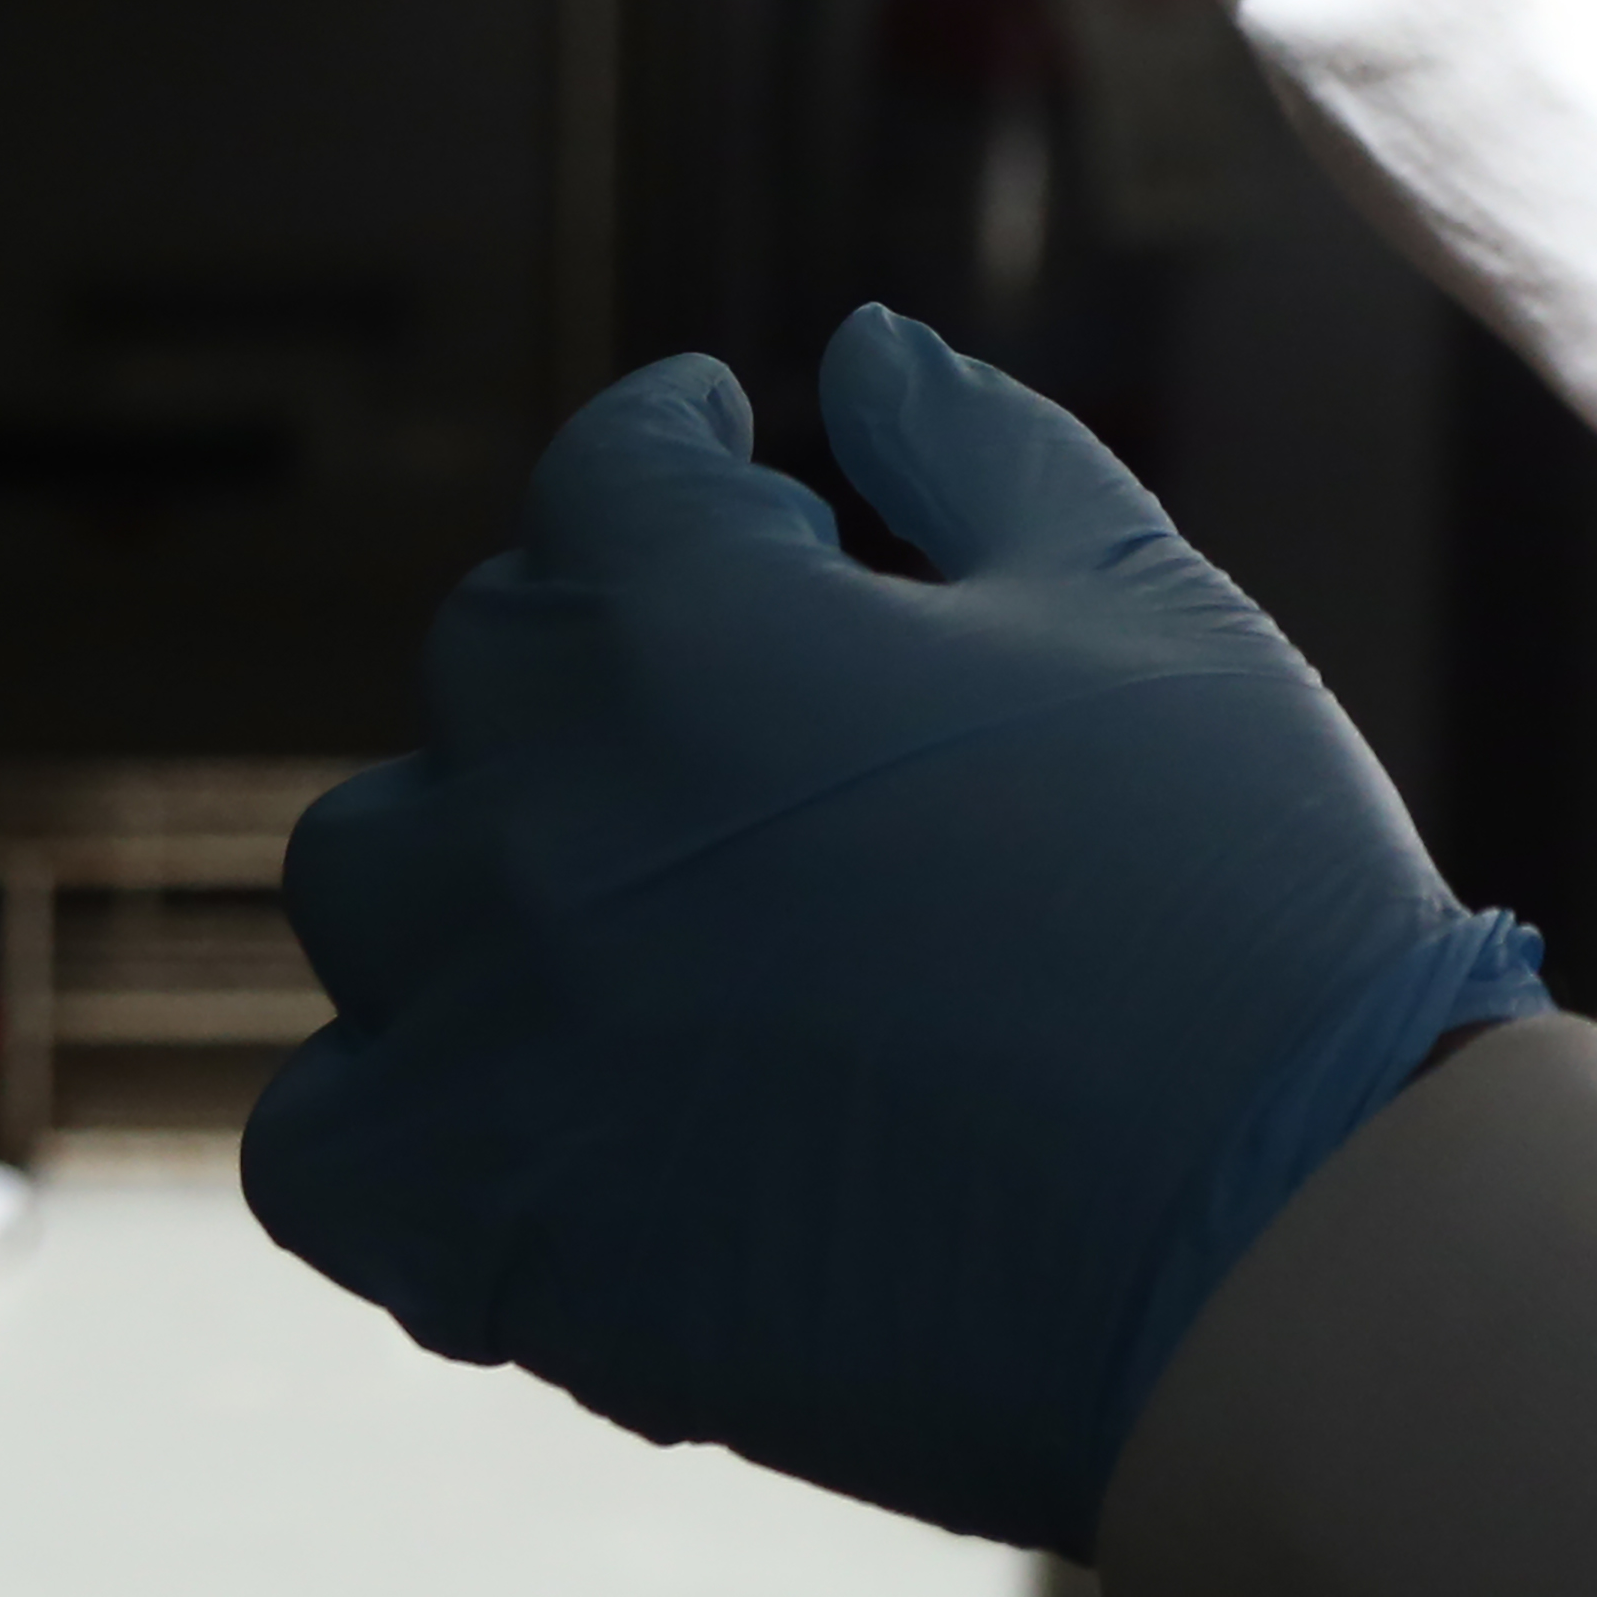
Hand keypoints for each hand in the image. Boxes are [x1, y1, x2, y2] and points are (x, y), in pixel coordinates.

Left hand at [251, 311, 1541, 1556]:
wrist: (1269, 1246)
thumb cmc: (1234, 899)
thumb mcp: (1140, 606)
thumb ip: (976, 448)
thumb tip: (860, 350)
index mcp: (700, 628)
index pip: (611, 469)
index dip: (687, 451)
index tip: (738, 467)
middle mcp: (550, 815)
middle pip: (494, 660)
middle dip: (612, 637)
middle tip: (757, 703)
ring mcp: (496, 1037)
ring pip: (372, 874)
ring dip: (479, 845)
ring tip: (625, 887)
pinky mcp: (493, 1238)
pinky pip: (326, 1141)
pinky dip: (396, 1093)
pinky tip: (532, 1081)